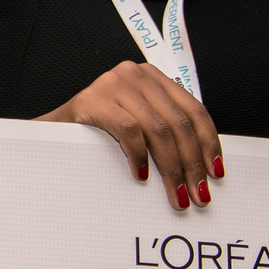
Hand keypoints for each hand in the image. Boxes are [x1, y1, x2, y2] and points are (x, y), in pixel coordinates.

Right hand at [40, 60, 224, 210]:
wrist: (52, 131)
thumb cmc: (99, 132)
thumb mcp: (139, 123)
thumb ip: (166, 130)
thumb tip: (203, 166)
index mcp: (154, 77)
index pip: (194, 110)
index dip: (209, 144)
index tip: (215, 173)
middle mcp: (136, 74)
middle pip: (179, 123)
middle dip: (191, 164)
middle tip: (196, 194)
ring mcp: (114, 83)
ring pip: (159, 130)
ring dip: (171, 168)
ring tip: (175, 193)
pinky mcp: (94, 99)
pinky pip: (129, 131)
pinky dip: (139, 157)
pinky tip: (141, 175)